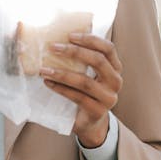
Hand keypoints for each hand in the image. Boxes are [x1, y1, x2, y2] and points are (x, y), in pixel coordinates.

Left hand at [39, 32, 122, 146]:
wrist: (91, 124)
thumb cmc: (87, 95)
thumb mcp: (89, 76)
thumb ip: (83, 62)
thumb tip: (59, 41)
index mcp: (115, 68)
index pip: (108, 48)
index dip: (90, 40)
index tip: (70, 35)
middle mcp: (116, 82)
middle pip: (98, 61)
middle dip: (74, 52)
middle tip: (53, 47)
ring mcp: (108, 98)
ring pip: (85, 81)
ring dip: (62, 73)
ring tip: (44, 69)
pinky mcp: (98, 111)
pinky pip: (77, 97)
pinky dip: (61, 89)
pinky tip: (48, 83)